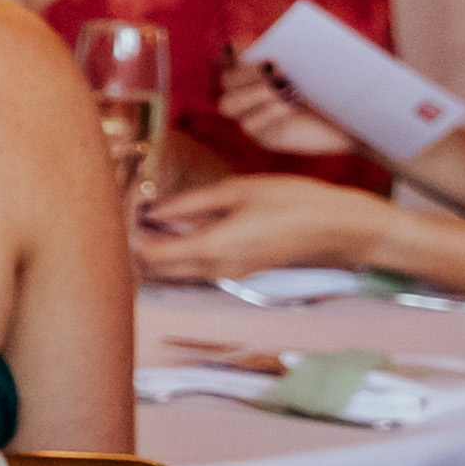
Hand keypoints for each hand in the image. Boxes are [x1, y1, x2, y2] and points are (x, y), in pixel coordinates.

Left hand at [138, 172, 377, 285]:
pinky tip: (182, 225)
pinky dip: (181, 251)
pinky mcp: (240, 270)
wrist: (337, 227)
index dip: (131, 236)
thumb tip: (155, 209)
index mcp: (212, 249)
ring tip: (154, 215)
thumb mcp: (237, 191)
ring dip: (160, 248)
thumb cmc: (292, 203)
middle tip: (134, 213)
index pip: (151, 256)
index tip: (126, 211)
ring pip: (177, 271)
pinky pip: (197, 267)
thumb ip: (190, 203)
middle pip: (159, 269)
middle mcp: (216, 269)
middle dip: (139, 245)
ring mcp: (229, 274)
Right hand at [211, 54, 358, 162]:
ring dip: (252, 94)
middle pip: (228, 80)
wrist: (363, 121)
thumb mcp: (326, 61)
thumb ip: (302, 47)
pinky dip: (267, 113)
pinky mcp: (264, 136)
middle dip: (246, 72)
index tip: (247, 42)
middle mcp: (252, 92)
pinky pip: (250, 124)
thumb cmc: (346, 85)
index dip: (233, 49)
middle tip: (277, 68)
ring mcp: (254, 116)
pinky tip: (289, 108)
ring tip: (282, 91)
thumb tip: (277, 41)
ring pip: (227, 104)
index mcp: (262, 68)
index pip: (231, 55)